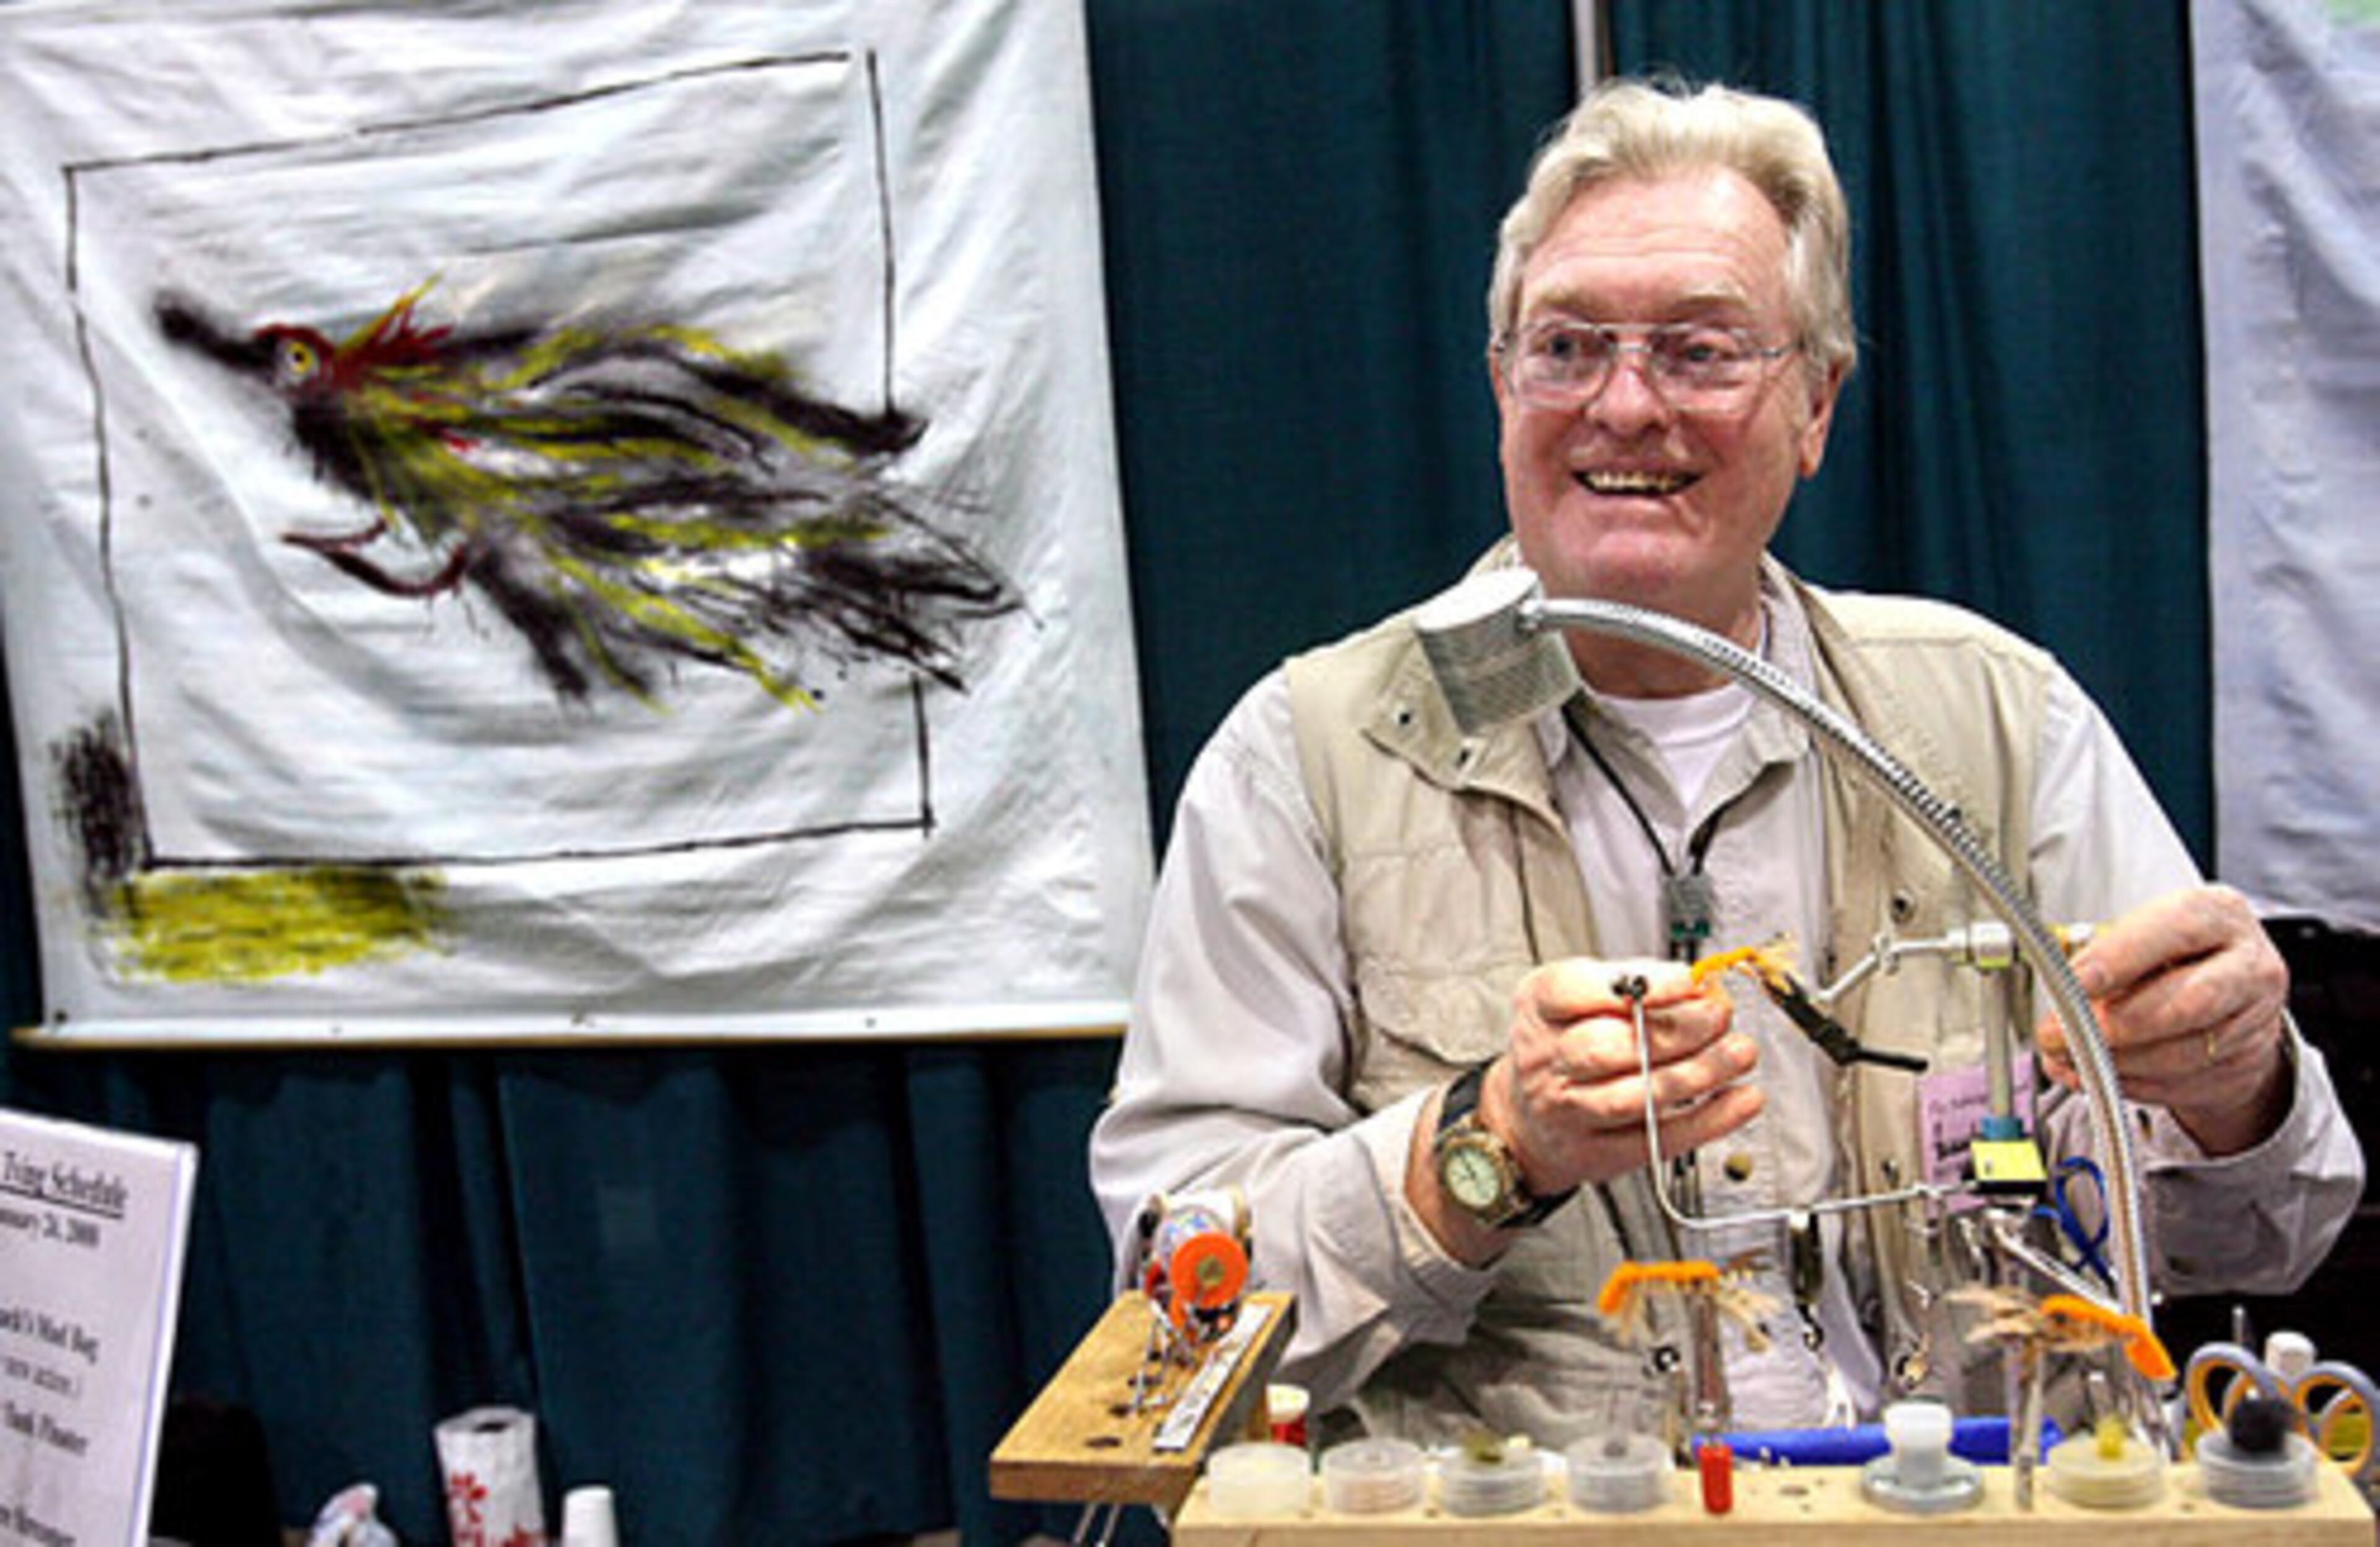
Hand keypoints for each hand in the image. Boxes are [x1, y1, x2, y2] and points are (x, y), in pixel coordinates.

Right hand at [1488, 955, 1762, 1193]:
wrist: (1526, 1118)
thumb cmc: (1563, 1045)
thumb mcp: (1580, 997)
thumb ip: (1633, 984)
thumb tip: (1698, 986)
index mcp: (1540, 1008)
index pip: (1576, 991)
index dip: (1639, 986)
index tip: (1689, 980)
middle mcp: (1547, 1061)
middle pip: (1607, 1048)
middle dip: (1674, 1031)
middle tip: (1718, 1016)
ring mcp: (1569, 1112)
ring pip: (1636, 1096)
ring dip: (1698, 1074)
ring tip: (1738, 1053)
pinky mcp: (1599, 1154)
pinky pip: (1660, 1138)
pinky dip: (1709, 1120)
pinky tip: (1740, 1099)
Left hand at [2036, 885, 2290, 1154]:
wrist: (2235, 993)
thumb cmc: (2177, 955)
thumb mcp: (2145, 934)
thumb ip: (2105, 956)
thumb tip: (2059, 991)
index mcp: (2218, 915)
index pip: (2173, 931)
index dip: (2119, 959)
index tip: (2074, 983)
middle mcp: (2248, 965)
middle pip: (2189, 1001)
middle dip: (2116, 1024)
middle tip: (2061, 1035)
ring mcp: (2255, 1018)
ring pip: (2185, 1051)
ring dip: (2119, 1061)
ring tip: (2073, 1058)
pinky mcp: (2246, 1063)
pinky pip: (2183, 1082)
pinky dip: (2133, 1084)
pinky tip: (2100, 1077)